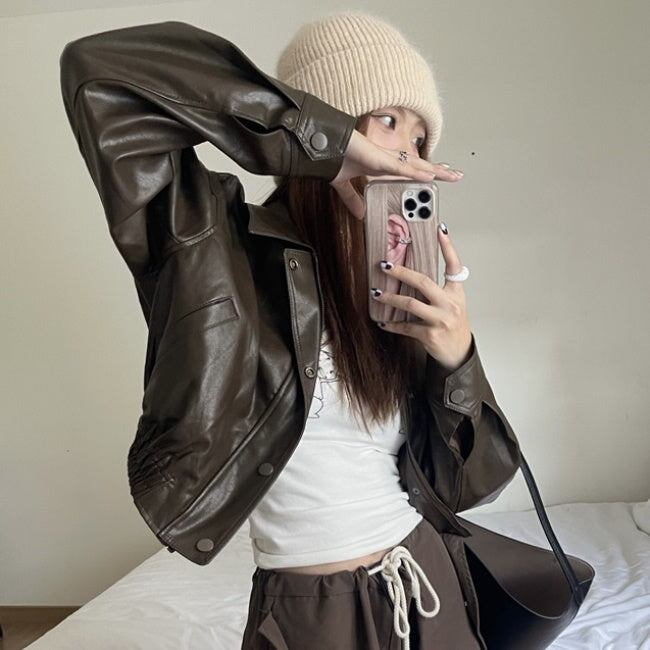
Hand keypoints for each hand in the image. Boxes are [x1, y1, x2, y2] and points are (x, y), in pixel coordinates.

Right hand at [329, 130, 462, 220]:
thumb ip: (353, 199)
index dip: (422, 173)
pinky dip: (416, 174)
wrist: (323, 147)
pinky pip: (402, 169)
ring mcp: (386, 159)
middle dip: (437, 171)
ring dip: (435, 171)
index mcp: (381, 165)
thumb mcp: (345, 185)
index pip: (407, 169)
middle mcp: (388, 160)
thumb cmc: (333, 158)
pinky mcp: (379, 160)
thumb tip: (360, 214)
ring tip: (453, 176)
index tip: (434, 177)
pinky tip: (429, 177)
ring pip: (416, 166)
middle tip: (455, 175)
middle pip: (419, 166)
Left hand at [370, 222, 472, 370]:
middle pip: (423, 282)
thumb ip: (438, 289)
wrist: (459, 353)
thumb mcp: (452, 303)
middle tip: (385, 265)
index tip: (440, 229)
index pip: (454, 265)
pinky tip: (383, 322)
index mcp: (456, 293)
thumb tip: (412, 274)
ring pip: (410, 304)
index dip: (448, 247)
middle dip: (401, 272)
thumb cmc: (452, 325)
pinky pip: (405, 326)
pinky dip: (392, 324)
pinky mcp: (430, 335)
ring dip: (390, 298)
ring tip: (377, 294)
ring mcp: (441, 320)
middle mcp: (450, 304)